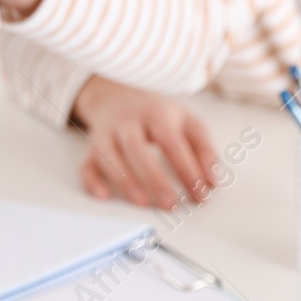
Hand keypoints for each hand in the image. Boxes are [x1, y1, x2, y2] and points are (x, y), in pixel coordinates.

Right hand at [71, 75, 220, 209]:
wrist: (120, 96)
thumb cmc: (160, 116)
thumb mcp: (188, 123)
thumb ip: (205, 149)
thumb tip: (213, 182)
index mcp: (155, 113)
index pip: (171, 141)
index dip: (187, 168)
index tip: (201, 193)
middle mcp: (127, 121)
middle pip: (136, 147)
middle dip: (154, 177)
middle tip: (171, 204)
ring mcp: (106, 133)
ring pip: (108, 154)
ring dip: (124, 180)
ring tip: (143, 203)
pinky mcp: (92, 147)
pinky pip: (86, 163)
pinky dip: (91, 180)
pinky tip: (103, 196)